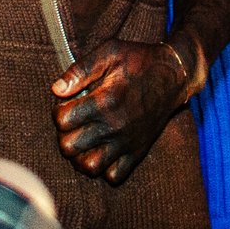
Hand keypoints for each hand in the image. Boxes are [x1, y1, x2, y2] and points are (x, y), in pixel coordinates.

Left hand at [50, 37, 192, 182]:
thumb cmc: (138, 60)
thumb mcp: (109, 52)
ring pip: (89, 167)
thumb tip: (56, 90)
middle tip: (73, 122)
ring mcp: (126, 142)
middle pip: (69, 147)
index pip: (62, 121)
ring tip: (83, 138)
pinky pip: (114, 176)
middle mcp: (114, 126)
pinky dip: (104, 168)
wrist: (173, 75)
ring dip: (80, 155)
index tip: (67, 104)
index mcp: (104, 101)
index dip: (58, 111)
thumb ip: (80, 70)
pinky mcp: (137, 152)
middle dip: (64, 134)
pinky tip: (102, 149)